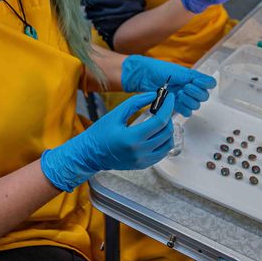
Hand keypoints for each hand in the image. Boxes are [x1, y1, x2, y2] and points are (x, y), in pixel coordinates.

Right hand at [41, 92, 175, 191]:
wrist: (90, 154)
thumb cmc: (100, 133)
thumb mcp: (116, 113)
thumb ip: (136, 102)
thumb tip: (153, 95)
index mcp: (132, 138)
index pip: (159, 121)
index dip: (168, 107)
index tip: (170, 97)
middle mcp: (140, 152)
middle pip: (166, 132)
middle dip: (169, 116)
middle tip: (164, 107)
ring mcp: (142, 161)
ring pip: (168, 144)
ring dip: (168, 129)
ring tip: (161, 119)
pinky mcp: (143, 165)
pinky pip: (162, 153)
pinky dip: (164, 141)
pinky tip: (157, 133)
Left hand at [121, 55, 216, 116]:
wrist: (144, 76)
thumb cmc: (159, 69)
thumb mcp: (178, 71)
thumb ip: (193, 77)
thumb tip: (209, 82)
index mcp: (193, 78)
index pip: (209, 84)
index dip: (205, 85)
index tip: (195, 82)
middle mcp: (191, 88)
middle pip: (204, 97)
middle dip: (195, 93)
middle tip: (185, 88)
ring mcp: (183, 98)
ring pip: (196, 105)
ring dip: (189, 101)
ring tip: (178, 94)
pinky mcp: (176, 106)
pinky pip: (187, 112)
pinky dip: (183, 109)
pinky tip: (176, 102)